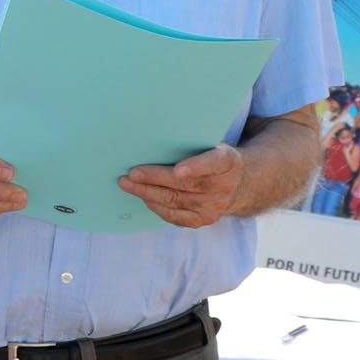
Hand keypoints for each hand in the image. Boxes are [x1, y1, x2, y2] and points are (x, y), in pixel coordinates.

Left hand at [121, 144, 243, 229]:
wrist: (231, 182)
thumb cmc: (208, 156)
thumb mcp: (208, 144)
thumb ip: (190, 143)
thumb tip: (153, 139)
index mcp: (228, 162)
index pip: (213, 163)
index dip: (195, 167)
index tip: (177, 170)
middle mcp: (225, 186)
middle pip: (186, 184)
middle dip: (155, 178)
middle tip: (132, 174)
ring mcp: (215, 206)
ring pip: (176, 200)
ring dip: (148, 193)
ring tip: (128, 184)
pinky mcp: (203, 220)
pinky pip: (174, 216)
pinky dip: (156, 205)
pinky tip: (143, 196)